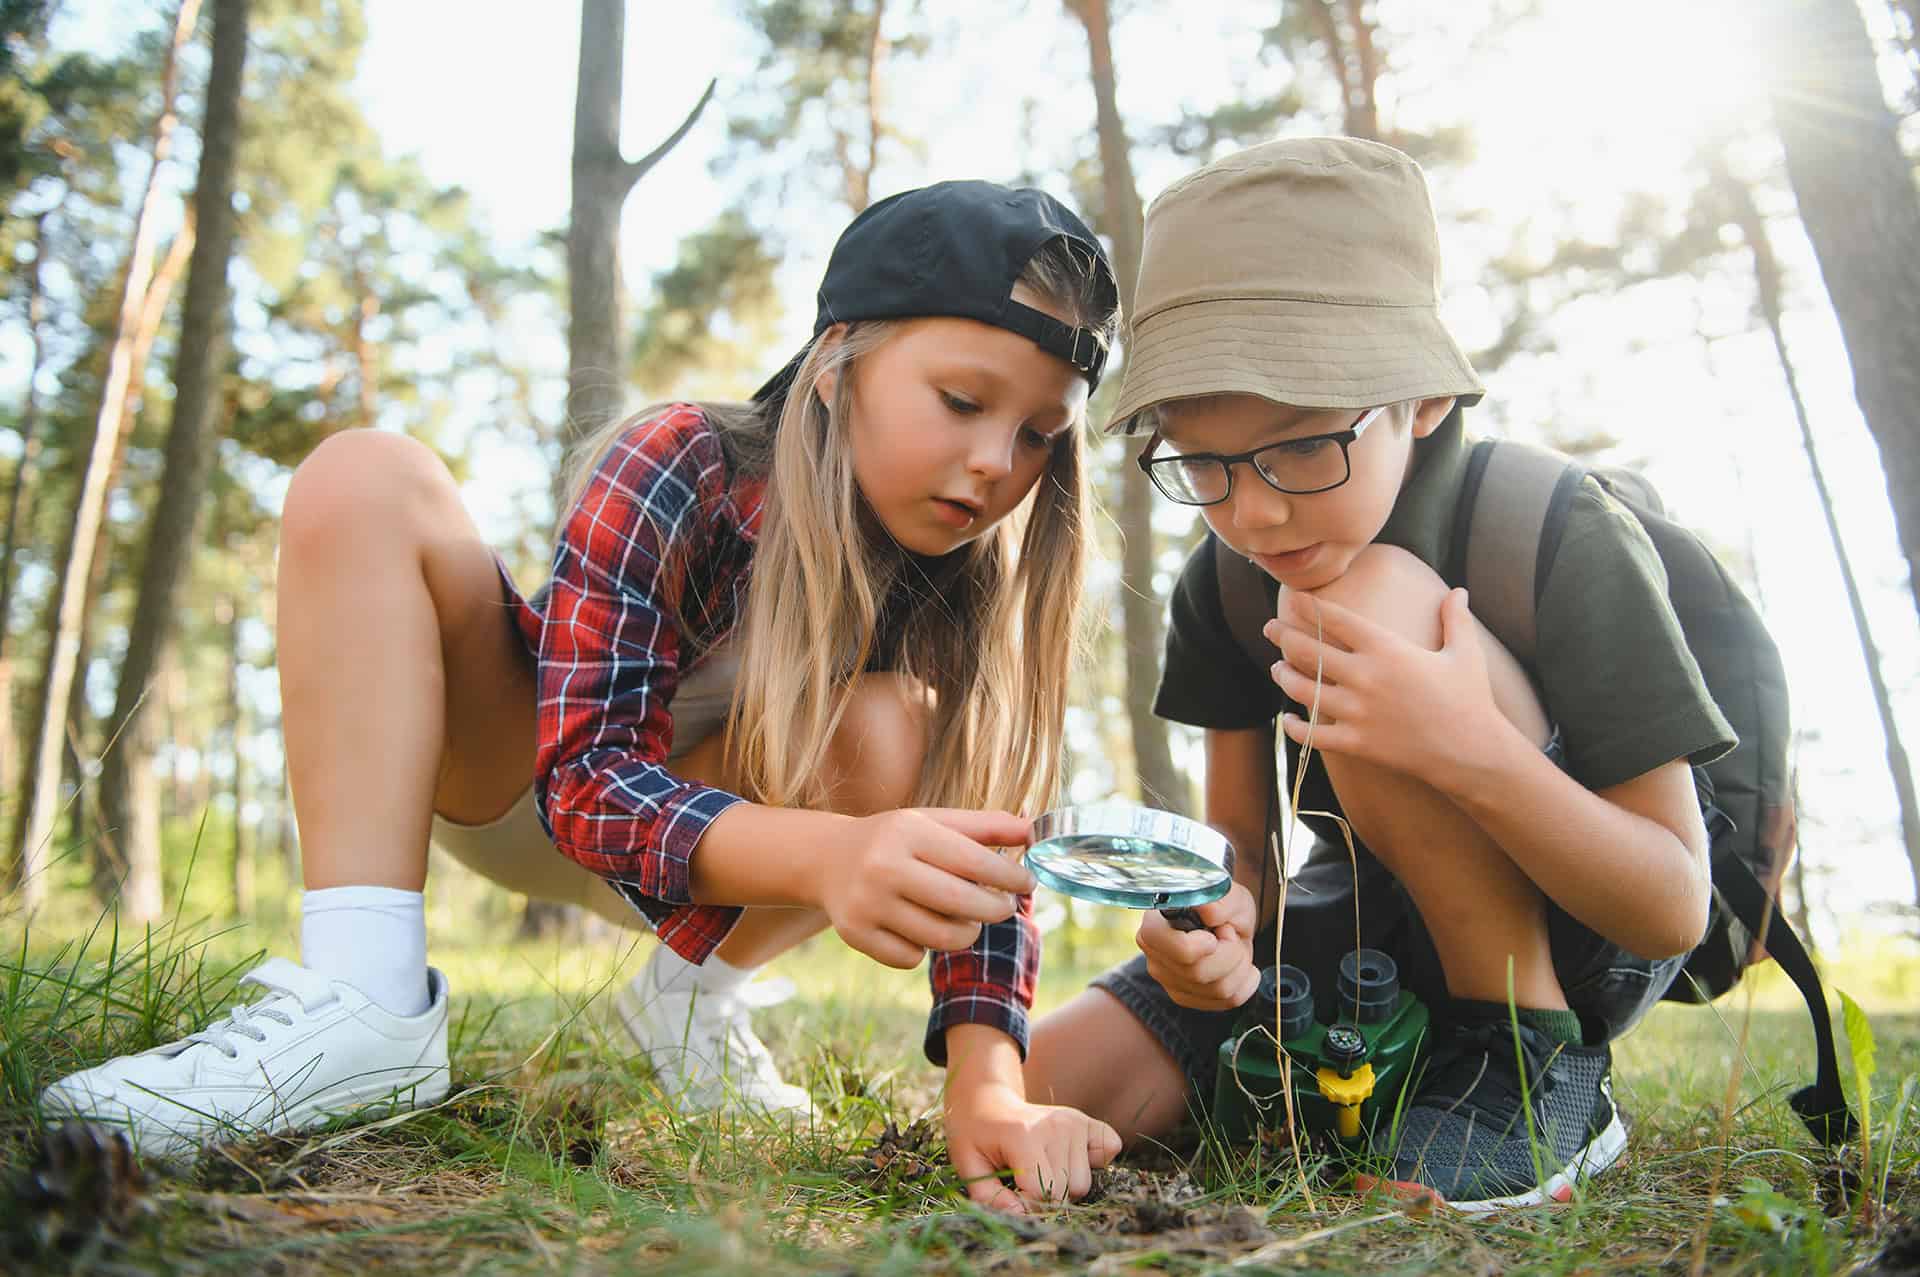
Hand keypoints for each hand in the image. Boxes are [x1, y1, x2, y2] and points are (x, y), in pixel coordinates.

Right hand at [816, 808, 1034, 969]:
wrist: (827, 858)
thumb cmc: (896, 839)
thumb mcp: (935, 822)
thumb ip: (986, 826)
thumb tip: (1035, 830)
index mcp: (908, 832)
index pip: (974, 862)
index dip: (1010, 877)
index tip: (1028, 883)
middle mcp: (883, 867)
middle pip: (962, 905)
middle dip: (996, 910)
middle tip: (1004, 907)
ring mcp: (866, 904)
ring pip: (942, 938)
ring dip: (965, 932)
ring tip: (964, 917)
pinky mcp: (855, 934)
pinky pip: (912, 958)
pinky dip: (925, 948)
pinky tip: (918, 926)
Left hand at [946, 1081, 1120, 1212]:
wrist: (988, 1102)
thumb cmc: (976, 1136)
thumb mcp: (969, 1166)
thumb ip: (990, 1196)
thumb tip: (1020, 1217)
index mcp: (1024, 1135)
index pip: (1041, 1191)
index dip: (1026, 1206)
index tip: (1012, 1198)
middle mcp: (1056, 1125)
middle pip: (1066, 1190)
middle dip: (1045, 1199)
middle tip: (1024, 1183)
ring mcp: (1074, 1121)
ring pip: (1084, 1183)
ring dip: (1064, 1186)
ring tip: (1041, 1169)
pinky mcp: (1087, 1121)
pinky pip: (1109, 1151)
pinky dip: (1093, 1164)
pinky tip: (1066, 1158)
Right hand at [1137, 882, 1259, 1009]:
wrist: (1227, 924)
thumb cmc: (1223, 906)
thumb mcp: (1228, 894)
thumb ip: (1218, 901)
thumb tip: (1208, 911)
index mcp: (1155, 926)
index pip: (1177, 950)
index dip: (1202, 945)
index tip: (1218, 930)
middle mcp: (1154, 956)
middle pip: (1198, 973)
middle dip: (1230, 953)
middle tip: (1230, 934)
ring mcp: (1168, 981)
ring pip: (1216, 990)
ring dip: (1239, 967)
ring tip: (1234, 947)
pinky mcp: (1185, 997)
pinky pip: (1226, 1001)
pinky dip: (1244, 984)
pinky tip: (1240, 967)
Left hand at [1264, 587, 1510, 788]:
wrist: (1471, 751)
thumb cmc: (1470, 699)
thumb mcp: (1466, 653)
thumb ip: (1456, 619)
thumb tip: (1459, 591)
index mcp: (1387, 649)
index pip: (1336, 619)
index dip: (1310, 606)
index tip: (1294, 599)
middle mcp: (1365, 677)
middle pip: (1308, 650)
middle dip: (1283, 635)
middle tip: (1269, 628)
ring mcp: (1357, 711)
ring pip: (1303, 689)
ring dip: (1284, 675)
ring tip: (1276, 668)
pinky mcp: (1355, 743)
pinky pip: (1312, 735)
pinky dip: (1294, 727)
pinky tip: (1288, 719)